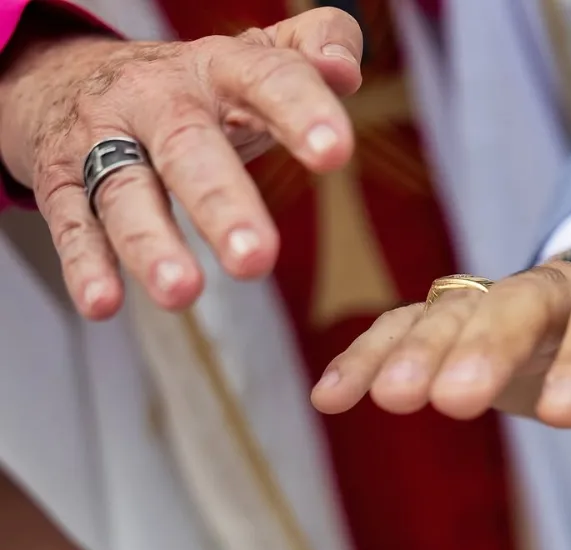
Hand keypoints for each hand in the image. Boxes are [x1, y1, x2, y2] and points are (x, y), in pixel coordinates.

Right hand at [0, 7, 361, 316]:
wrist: (64, 77)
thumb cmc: (188, 93)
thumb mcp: (244, 64)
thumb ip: (303, 59)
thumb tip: (346, 67)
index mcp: (215, 70)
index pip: (263, 78)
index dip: (299, 110)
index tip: (335, 153)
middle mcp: (154, 101)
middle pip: (186, 146)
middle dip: (221, 202)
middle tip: (256, 260)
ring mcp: (101, 140)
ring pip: (124, 191)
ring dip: (151, 243)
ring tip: (182, 292)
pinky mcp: (60, 182)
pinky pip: (71, 224)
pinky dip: (86, 264)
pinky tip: (104, 304)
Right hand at [311, 257, 570, 429]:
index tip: (563, 415)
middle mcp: (558, 292)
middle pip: (517, 308)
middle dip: (479, 351)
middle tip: (442, 404)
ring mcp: (500, 305)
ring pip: (449, 314)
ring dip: (407, 354)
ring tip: (372, 401)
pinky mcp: (458, 328)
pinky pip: (405, 332)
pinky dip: (368, 358)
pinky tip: (331, 399)